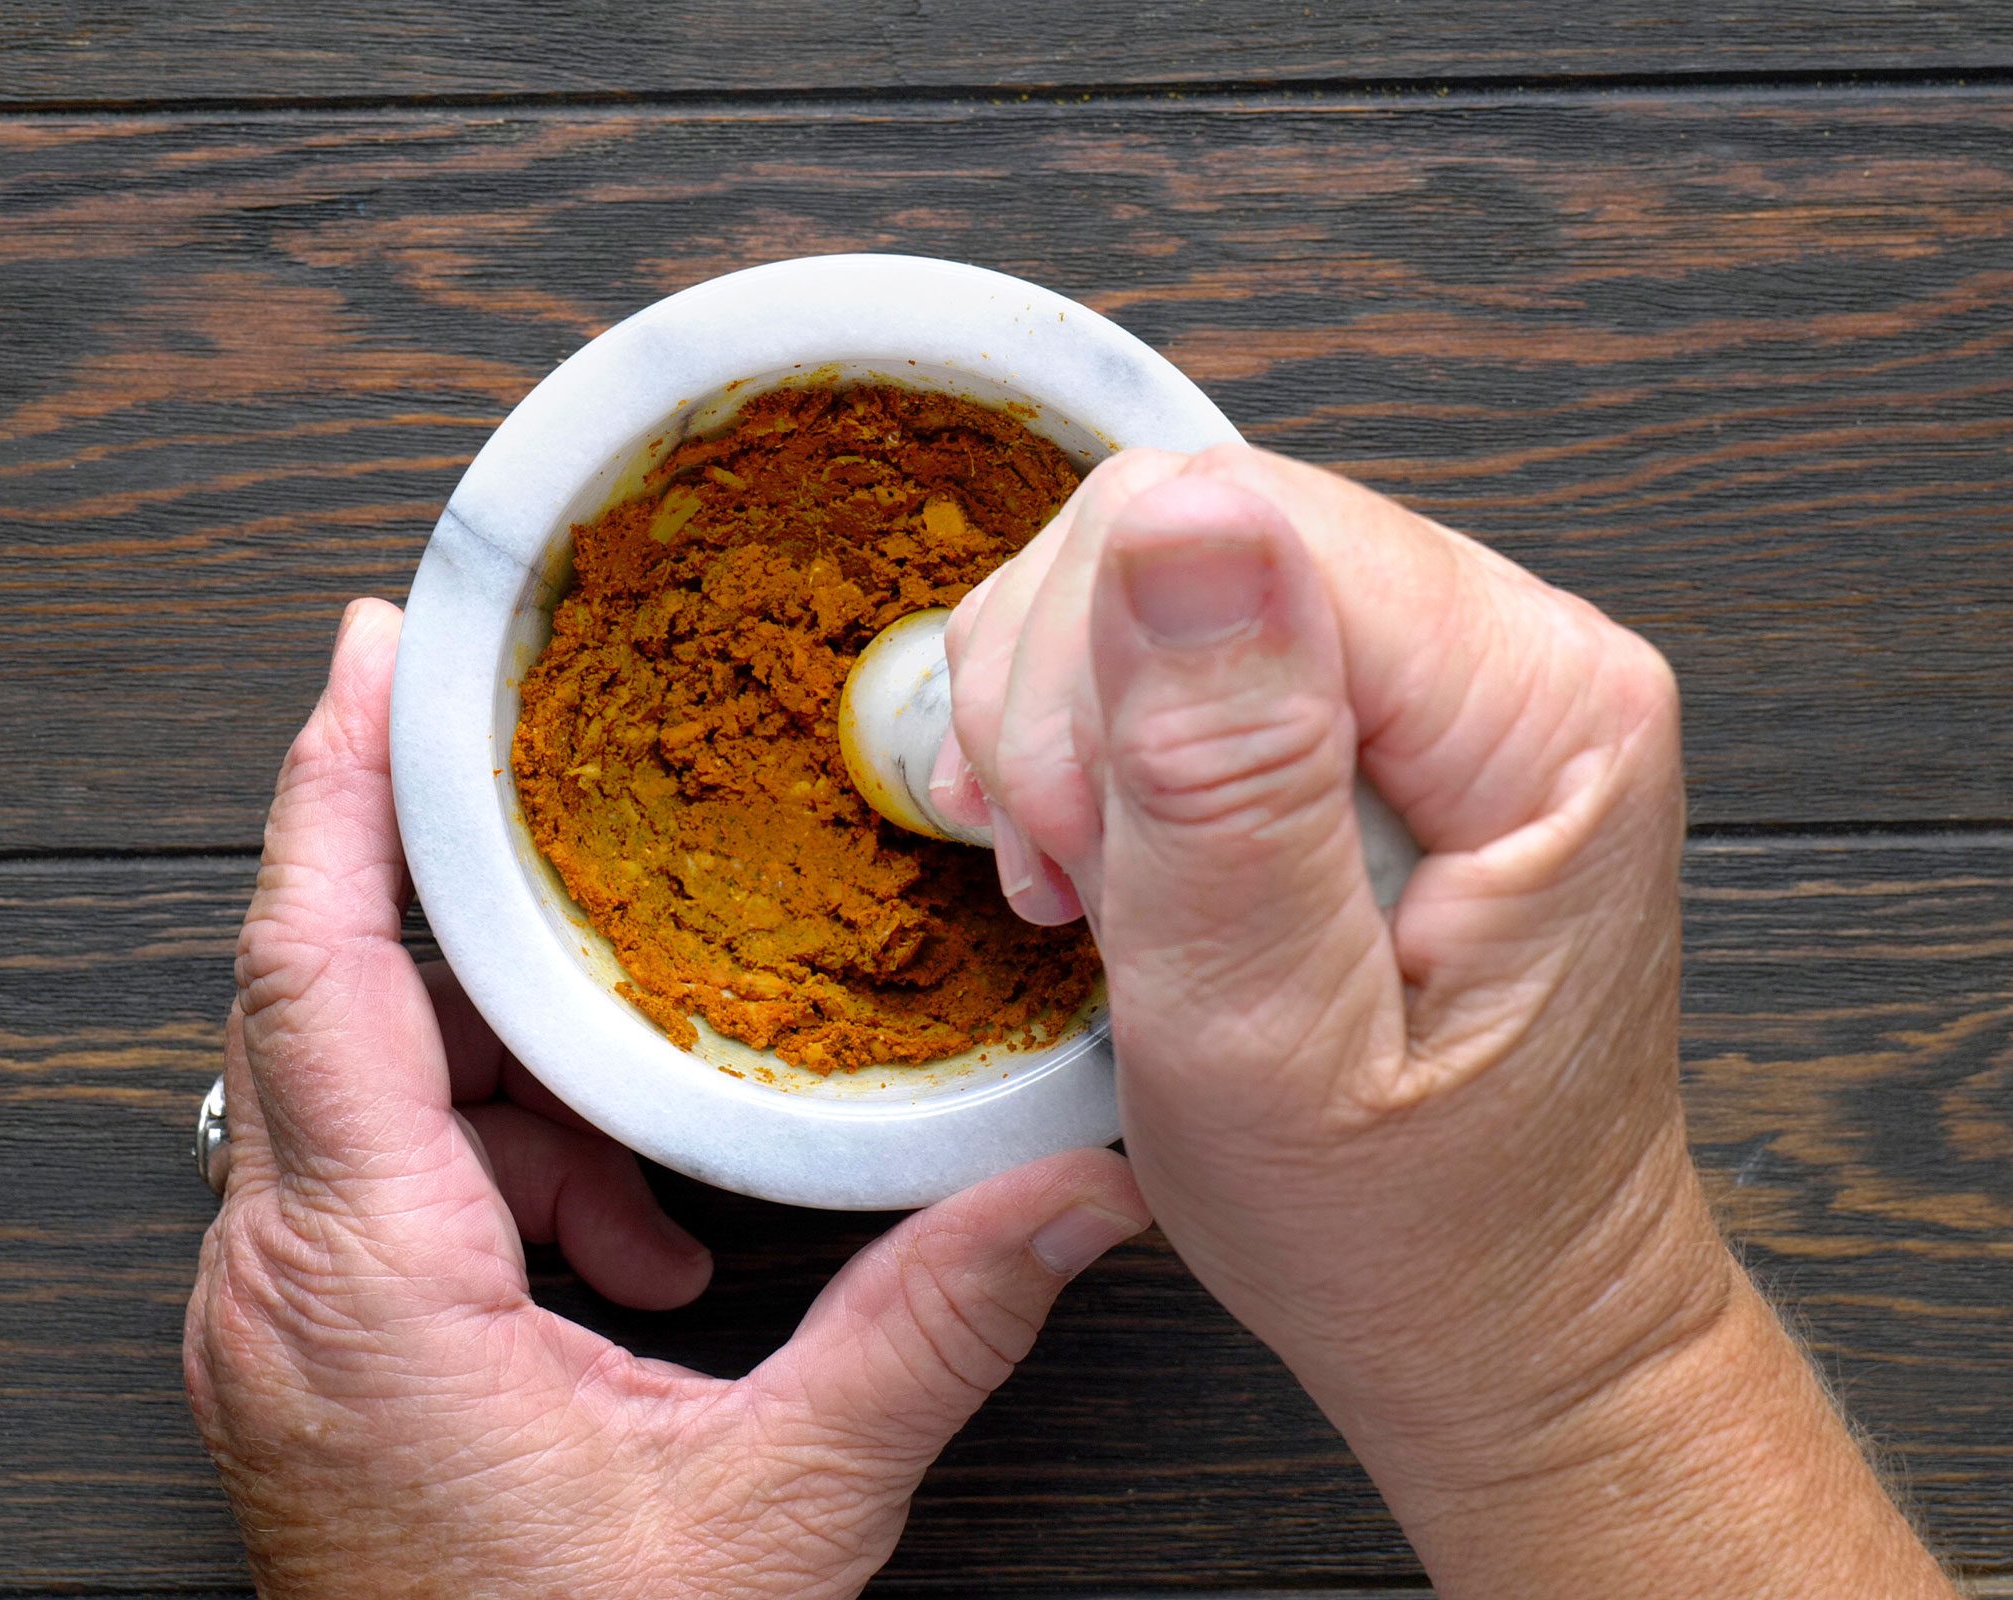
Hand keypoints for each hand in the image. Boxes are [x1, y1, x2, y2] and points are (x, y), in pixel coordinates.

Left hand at [184, 600, 1148, 1599]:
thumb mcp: (771, 1515)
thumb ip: (924, 1333)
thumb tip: (1073, 1194)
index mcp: (360, 1285)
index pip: (313, 974)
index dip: (334, 792)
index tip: (369, 658)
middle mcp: (278, 1286)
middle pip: (333, 1006)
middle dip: (466, 913)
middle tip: (568, 812)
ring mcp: (280, 1330)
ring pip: (368, 1100)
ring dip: (519, 1082)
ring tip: (661, 1157)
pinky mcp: (315, 1364)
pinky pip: (385, 1195)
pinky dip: (509, 1178)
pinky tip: (632, 1257)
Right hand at [939, 446, 1954, 1594]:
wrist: (1497, 1311)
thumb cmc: (1404, 1223)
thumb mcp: (1266, 1030)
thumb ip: (1224, 768)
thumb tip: (1176, 513)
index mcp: (1538, 708)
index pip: (1234, 525)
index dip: (1092, 676)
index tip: (1077, 860)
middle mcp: (1522, 645)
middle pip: (1190, 520)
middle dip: (1066, 703)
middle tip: (1076, 885)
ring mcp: (1458, 666)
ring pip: (1161, 562)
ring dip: (1065, 722)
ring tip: (1094, 886)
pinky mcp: (1390, 704)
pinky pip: (1184, 628)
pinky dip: (1093, 734)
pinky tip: (1107, 852)